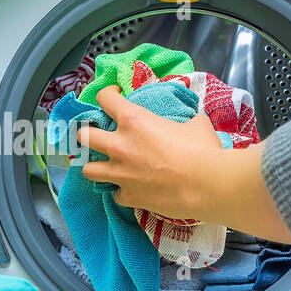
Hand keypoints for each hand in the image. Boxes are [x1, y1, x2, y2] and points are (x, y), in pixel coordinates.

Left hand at [77, 85, 290, 243]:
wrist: (207, 185)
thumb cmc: (203, 150)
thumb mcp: (195, 124)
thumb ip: (185, 120)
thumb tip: (191, 122)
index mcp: (134, 120)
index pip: (105, 98)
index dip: (108, 94)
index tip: (114, 96)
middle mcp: (119, 146)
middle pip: (83, 136)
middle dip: (86, 134)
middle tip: (96, 135)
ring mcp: (121, 174)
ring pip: (88, 170)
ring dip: (95, 166)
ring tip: (106, 167)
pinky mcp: (128, 196)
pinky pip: (116, 194)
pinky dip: (123, 192)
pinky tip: (132, 190)